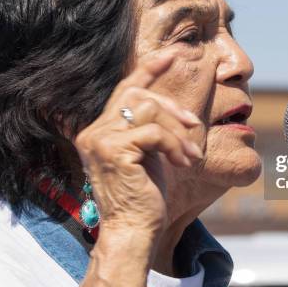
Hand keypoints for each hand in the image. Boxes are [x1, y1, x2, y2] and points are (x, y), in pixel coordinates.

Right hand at [73, 51, 203, 236]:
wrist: (133, 231)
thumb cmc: (143, 198)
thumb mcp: (147, 156)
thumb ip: (148, 129)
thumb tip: (167, 106)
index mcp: (99, 131)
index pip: (124, 90)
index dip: (148, 69)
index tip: (172, 54)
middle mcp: (93, 131)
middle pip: (138, 96)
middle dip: (172, 107)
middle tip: (194, 125)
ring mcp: (100, 139)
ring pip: (149, 111)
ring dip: (177, 132)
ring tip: (189, 157)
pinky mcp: (114, 149)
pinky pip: (154, 132)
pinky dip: (174, 145)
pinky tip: (183, 164)